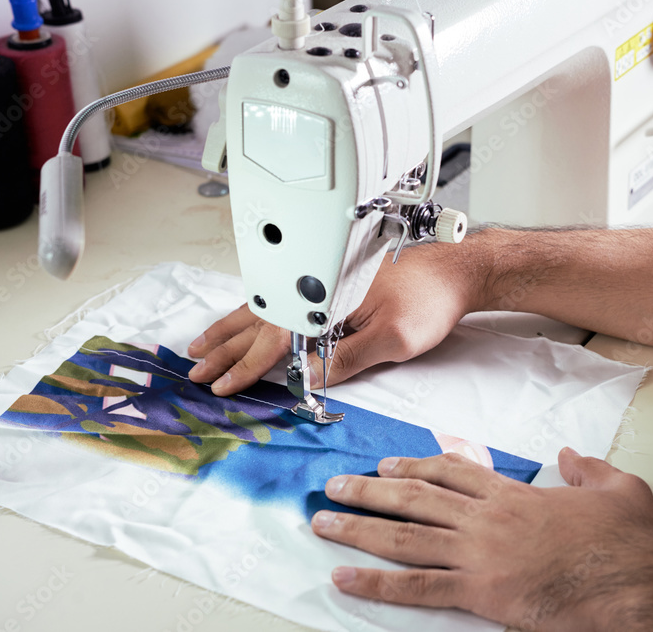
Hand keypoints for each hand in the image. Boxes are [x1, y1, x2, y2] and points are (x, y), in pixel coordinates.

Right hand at [187, 245, 477, 394]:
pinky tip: (244, 318)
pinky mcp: (330, 279)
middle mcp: (317, 282)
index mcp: (326, 297)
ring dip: (231, 325)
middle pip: (258, 318)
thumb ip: (346, 360)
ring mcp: (321, 278)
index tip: (221, 384)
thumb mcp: (392, 340)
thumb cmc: (432, 299)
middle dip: (224, 347)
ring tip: (201, 340)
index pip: (274, 338)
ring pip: (263, 304)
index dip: (245, 366)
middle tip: (194, 368)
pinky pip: (280, 297)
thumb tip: (306, 380)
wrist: (458, 268)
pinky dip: (254, 312)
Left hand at [311, 448, 652, 631]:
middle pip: (416, 497)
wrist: (638, 585)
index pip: (453, 471)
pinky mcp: (481, 594)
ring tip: (323, 523)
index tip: (387, 466)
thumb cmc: (630, 544)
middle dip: (369, 491)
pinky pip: (417, 589)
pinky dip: (377, 584)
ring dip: (359, 528)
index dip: (414, 466)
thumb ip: (588, 468)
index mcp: (514, 495)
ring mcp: (480, 555)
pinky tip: (346, 578)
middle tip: (334, 486)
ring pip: (405, 537)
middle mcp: (488, 519)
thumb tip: (571, 456)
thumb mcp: (619, 489)